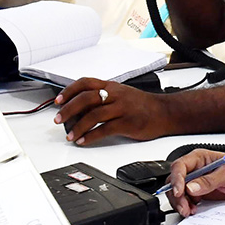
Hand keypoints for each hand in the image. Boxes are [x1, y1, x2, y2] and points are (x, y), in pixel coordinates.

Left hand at [53, 78, 174, 144]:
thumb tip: (78, 108)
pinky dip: (91, 136)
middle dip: (68, 110)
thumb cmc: (143, 105)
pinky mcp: (128, 123)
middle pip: (86, 98)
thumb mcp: (122, 94)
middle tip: (58, 119)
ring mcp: (123, 108)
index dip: (69, 91)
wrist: (166, 112)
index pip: (86, 83)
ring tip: (70, 135)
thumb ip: (103, 98)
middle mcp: (117, 95)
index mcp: (113, 87)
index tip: (58, 101)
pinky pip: (105, 129)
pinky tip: (84, 140)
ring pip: (94, 115)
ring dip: (78, 127)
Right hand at [167, 149, 224, 216]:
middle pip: (173, 181)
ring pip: (176, 192)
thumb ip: (209, 180)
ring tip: (189, 210)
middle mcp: (193, 169)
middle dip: (177, 196)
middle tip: (185, 207)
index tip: (180, 192)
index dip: (177, 179)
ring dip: (180, 203)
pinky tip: (192, 210)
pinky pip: (183, 200)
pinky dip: (185, 206)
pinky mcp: (195, 193)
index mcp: (199, 158)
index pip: (180, 166)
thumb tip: (191, 187)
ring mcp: (193, 181)